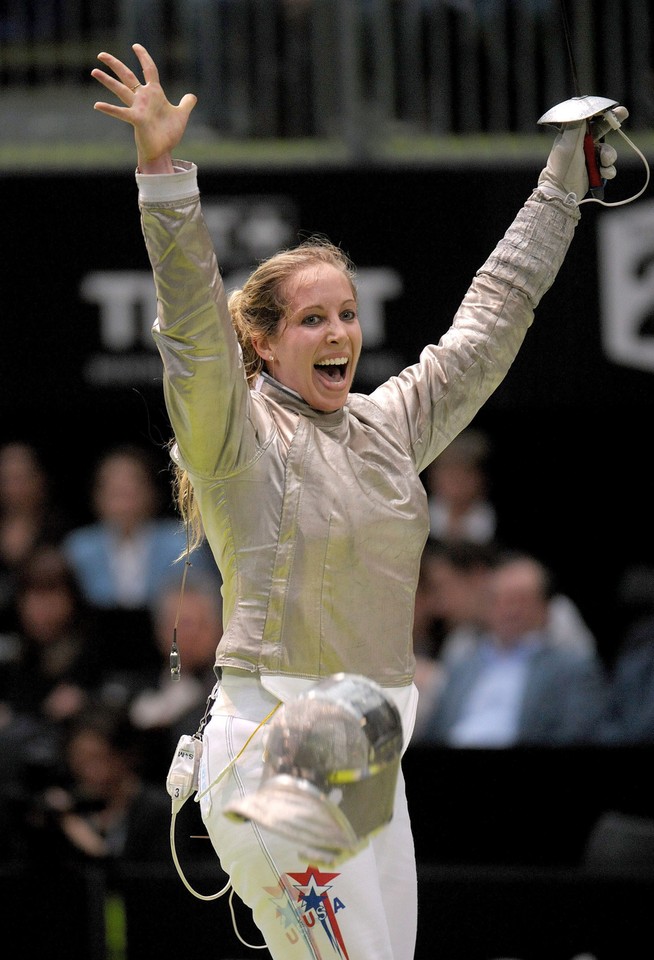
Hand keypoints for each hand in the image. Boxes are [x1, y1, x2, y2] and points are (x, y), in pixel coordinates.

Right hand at [91, 43, 196, 172]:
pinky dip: (110, 109)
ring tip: (93, 71)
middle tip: (100, 54)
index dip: (144, 57)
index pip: (149, 70)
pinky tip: (97, 105)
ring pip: (120, 89)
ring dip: (107, 80)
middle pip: (127, 76)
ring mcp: (138, 108)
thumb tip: (192, 96)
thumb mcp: (181, 115)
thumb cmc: (169, 134)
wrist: (163, 150)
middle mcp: (143, 98)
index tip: (136, 46)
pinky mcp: (136, 119)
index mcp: (154, 94)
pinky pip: (121, 112)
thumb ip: (186, 104)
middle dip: (115, 64)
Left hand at [538, 106, 628, 202]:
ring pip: (608, 150)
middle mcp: (583, 144)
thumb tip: (584, 108)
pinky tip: (603, 173)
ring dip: (609, 156)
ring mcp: (590, 157)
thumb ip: (577, 125)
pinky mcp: (595, 171)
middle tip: (623, 114)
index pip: (590, 119)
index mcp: (574, 135)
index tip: (612, 107)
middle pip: (602, 129)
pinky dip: (608, 170)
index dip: (601, 112)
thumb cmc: (562, 166)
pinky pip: (609, 167)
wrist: (562, 191)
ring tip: (604, 163)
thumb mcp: (568, 143)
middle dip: (613, 123)